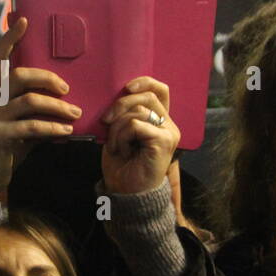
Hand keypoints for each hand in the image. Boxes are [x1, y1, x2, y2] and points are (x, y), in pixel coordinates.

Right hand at [0, 17, 78, 200]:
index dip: (10, 39)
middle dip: (46, 78)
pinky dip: (52, 128)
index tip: (24, 20)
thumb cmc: (7, 149)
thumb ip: (39, 113)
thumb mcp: (24, 126)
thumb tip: (70, 106)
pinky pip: (30, 126)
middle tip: (66, 89)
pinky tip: (66, 132)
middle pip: (18, 75)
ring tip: (75, 114)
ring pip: (28, 100)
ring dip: (57, 107)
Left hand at [100, 77, 178, 194]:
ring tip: (115, 146)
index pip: (159, 90)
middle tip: (106, 121)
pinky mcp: (164, 141)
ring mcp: (169, 133)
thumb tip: (117, 95)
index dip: (144, 82)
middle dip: (120, 104)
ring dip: (117, 128)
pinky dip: (121, 136)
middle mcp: (169, 125)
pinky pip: (135, 125)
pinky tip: (121, 151)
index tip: (126, 87)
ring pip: (137, 111)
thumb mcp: (119, 133)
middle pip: (147, 96)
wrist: (126, 194)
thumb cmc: (122, 166)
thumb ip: (124, 114)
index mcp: (159, 121)